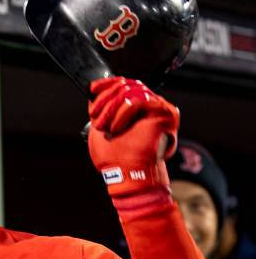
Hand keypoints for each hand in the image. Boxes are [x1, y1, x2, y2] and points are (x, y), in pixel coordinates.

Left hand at [88, 77, 179, 217]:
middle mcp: (150, 104)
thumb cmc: (116, 158)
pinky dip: (123, 113)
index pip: (123, 83)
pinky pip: (140, 100)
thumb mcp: (100, 127)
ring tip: (107, 128)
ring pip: (130, 91)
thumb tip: (94, 92)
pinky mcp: (165, 113)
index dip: (106, 84)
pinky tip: (117, 127)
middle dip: (106, 101)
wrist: (129, 175)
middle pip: (126, 84)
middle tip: (99, 121)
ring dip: (112, 109)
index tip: (92, 89)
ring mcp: (159, 107)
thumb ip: (101, 108)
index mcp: (137, 107)